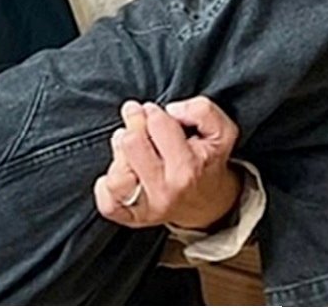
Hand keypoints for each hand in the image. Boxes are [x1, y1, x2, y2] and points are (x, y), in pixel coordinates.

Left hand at [93, 98, 241, 230]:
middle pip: (131, 143)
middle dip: (134, 124)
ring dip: (119, 153)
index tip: (156, 115)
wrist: (208, 202)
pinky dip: (105, 186)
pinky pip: (107, 203)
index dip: (154, 112)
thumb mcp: (221, 131)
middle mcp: (167, 190)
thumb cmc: (208, 161)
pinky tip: (120, 170)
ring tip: (129, 145)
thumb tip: (171, 109)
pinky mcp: (131, 217)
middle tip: (140, 122)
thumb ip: (202, 110)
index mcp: (189, 168)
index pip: (157, 124)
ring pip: (116, 174)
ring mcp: (147, 207)